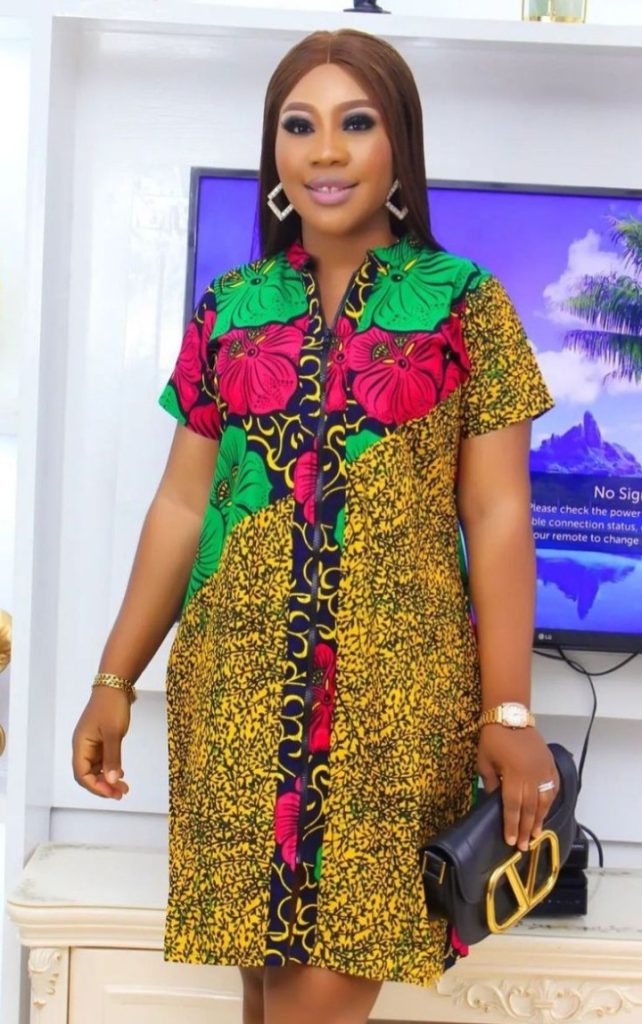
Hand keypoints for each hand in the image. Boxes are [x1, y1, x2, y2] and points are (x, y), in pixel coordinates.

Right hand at [71, 687, 131, 798]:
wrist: (115, 685)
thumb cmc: (111, 707)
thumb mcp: (113, 733)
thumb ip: (112, 758)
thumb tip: (110, 781)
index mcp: (80, 745)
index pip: (81, 774)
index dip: (95, 786)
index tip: (112, 792)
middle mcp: (83, 746)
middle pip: (88, 774)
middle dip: (102, 786)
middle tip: (121, 793)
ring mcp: (92, 743)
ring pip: (96, 768)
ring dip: (108, 779)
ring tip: (123, 788)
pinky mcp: (101, 740)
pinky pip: (102, 760)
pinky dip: (110, 769)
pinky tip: (121, 774)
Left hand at [477, 725, 558, 851]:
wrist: (510, 716)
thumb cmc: (493, 738)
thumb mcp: (484, 762)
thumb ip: (491, 783)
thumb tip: (496, 802)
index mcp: (514, 776)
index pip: (513, 807)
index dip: (513, 825)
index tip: (512, 841)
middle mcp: (532, 776)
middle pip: (530, 808)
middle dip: (527, 829)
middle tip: (525, 846)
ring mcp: (544, 770)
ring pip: (544, 801)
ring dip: (540, 819)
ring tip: (537, 834)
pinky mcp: (550, 764)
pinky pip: (553, 787)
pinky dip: (550, 801)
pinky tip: (546, 811)